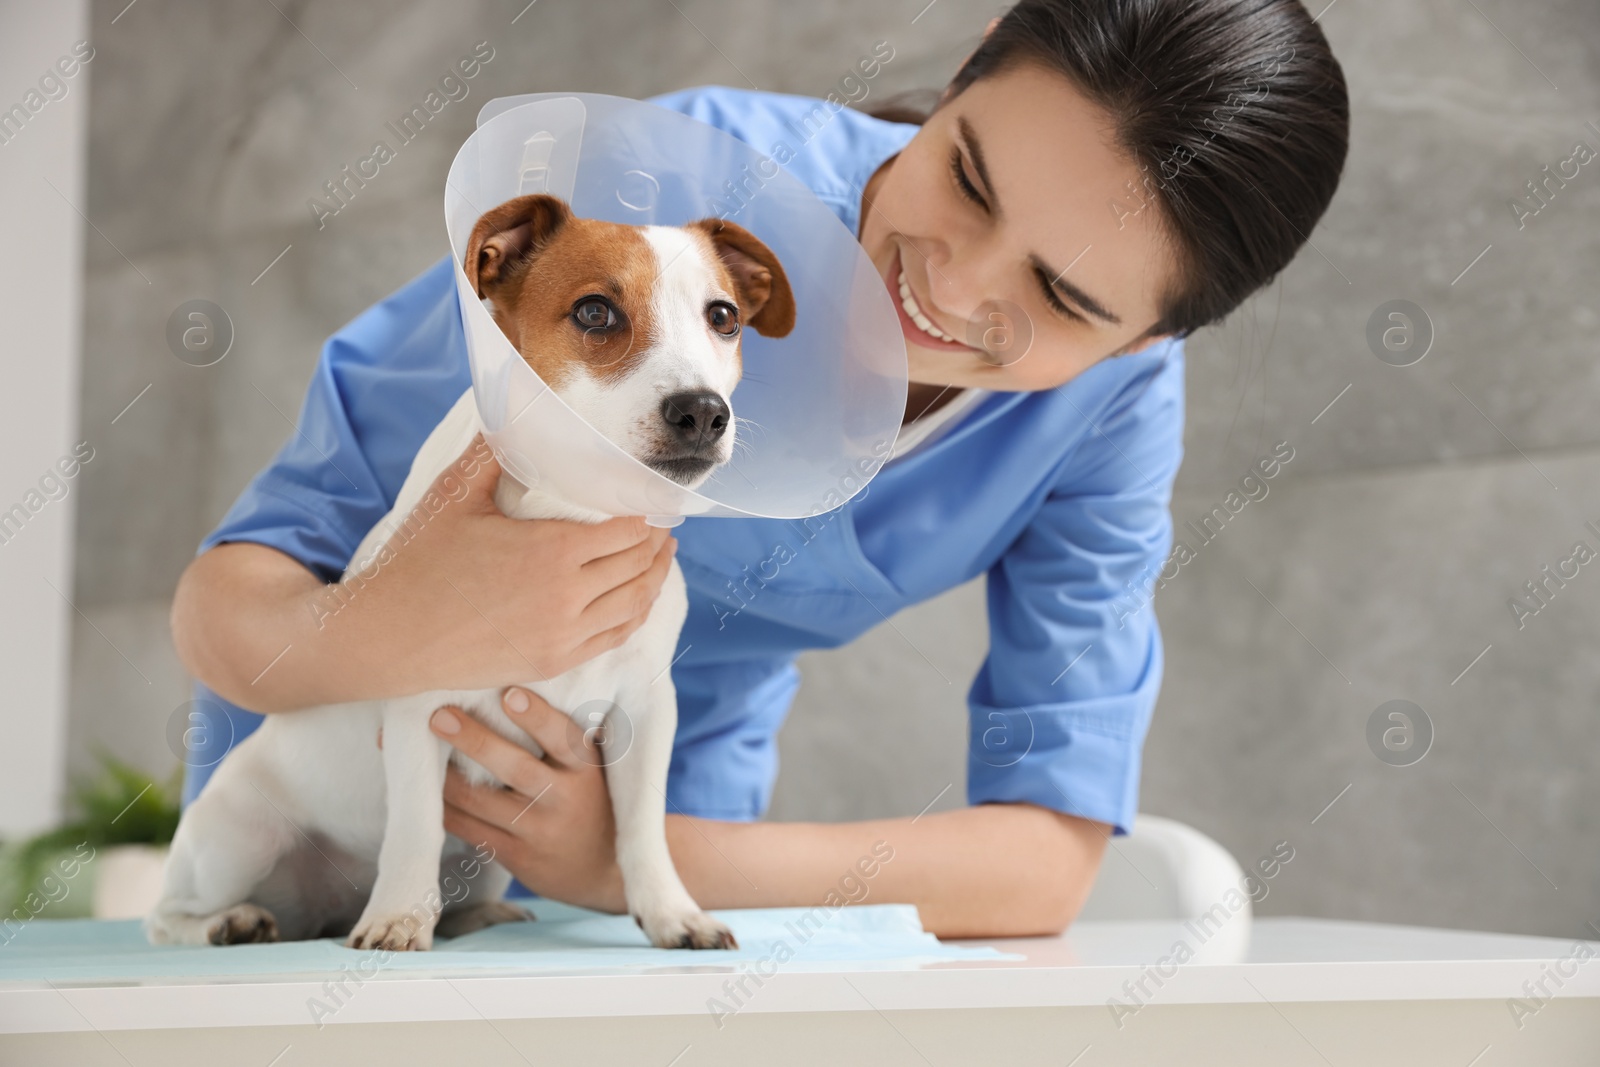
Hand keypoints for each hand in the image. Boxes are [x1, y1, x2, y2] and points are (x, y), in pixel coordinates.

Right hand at [337, 434, 677, 693]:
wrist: (385, 636)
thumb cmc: (416, 564)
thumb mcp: (454, 497)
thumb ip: (492, 452)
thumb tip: (512, 411)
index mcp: (553, 552)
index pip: (628, 530)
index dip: (648, 515)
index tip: (655, 501)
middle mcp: (568, 597)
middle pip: (638, 565)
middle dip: (656, 544)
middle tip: (663, 526)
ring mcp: (564, 636)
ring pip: (634, 604)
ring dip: (654, 579)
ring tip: (659, 559)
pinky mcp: (553, 662)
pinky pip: (613, 638)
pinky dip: (634, 615)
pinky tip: (636, 600)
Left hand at [410, 686, 627, 913]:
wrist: (602, 869)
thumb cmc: (591, 800)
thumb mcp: (592, 768)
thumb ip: (564, 738)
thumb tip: (511, 688)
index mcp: (585, 768)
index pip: (563, 737)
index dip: (537, 716)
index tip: (510, 694)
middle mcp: (563, 799)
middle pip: (514, 768)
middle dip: (474, 740)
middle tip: (439, 716)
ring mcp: (537, 830)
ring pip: (478, 800)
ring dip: (442, 774)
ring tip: (415, 747)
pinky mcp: (514, 855)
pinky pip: (467, 827)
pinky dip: (443, 805)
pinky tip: (423, 787)